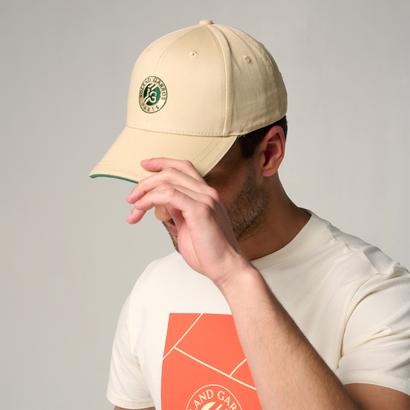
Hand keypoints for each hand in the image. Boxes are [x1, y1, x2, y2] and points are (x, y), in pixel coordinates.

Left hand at [126, 157, 249, 284]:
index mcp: (205, 194)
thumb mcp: (187, 226)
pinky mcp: (200, 209)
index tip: (144, 165)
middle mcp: (207, 192)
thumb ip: (176, 211)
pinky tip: (142, 209)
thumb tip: (161, 203)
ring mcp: (205, 199)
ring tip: (134, 207)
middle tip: (132, 198)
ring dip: (145, 191)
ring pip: (168, 180)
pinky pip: (169, 194)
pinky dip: (151, 199)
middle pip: (172, 171)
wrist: (225, 268)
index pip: (183, 167)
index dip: (162, 162)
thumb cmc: (208, 252)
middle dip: (146, 182)